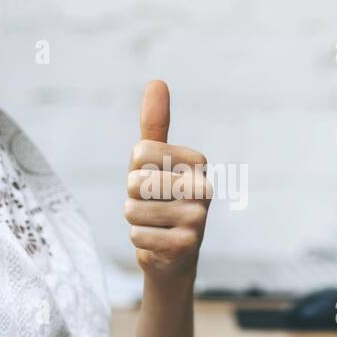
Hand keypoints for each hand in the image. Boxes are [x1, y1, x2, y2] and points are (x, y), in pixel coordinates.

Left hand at [125, 80, 210, 281]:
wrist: (173, 255)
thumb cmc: (160, 200)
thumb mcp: (154, 161)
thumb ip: (155, 125)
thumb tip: (157, 81)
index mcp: (198, 162)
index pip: (140, 151)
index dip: (134, 168)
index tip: (152, 179)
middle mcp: (204, 188)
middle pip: (135, 181)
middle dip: (132, 197)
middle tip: (151, 206)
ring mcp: (199, 218)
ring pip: (133, 210)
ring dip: (134, 220)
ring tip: (154, 223)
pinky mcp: (187, 245)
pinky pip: (137, 235)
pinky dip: (139, 240)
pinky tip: (157, 241)